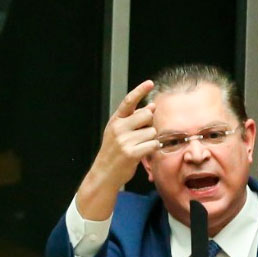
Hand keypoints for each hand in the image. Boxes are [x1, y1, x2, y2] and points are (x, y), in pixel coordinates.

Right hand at [76, 80, 160, 218]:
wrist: (105, 173)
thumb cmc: (114, 153)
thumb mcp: (118, 133)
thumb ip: (133, 119)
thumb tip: (152, 106)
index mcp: (115, 120)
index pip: (128, 101)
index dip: (140, 90)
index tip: (150, 83)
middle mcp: (119, 128)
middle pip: (147, 115)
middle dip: (150, 124)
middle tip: (142, 135)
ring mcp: (124, 140)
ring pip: (152, 132)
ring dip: (151, 139)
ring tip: (140, 147)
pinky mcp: (132, 153)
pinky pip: (153, 145)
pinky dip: (153, 148)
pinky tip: (144, 152)